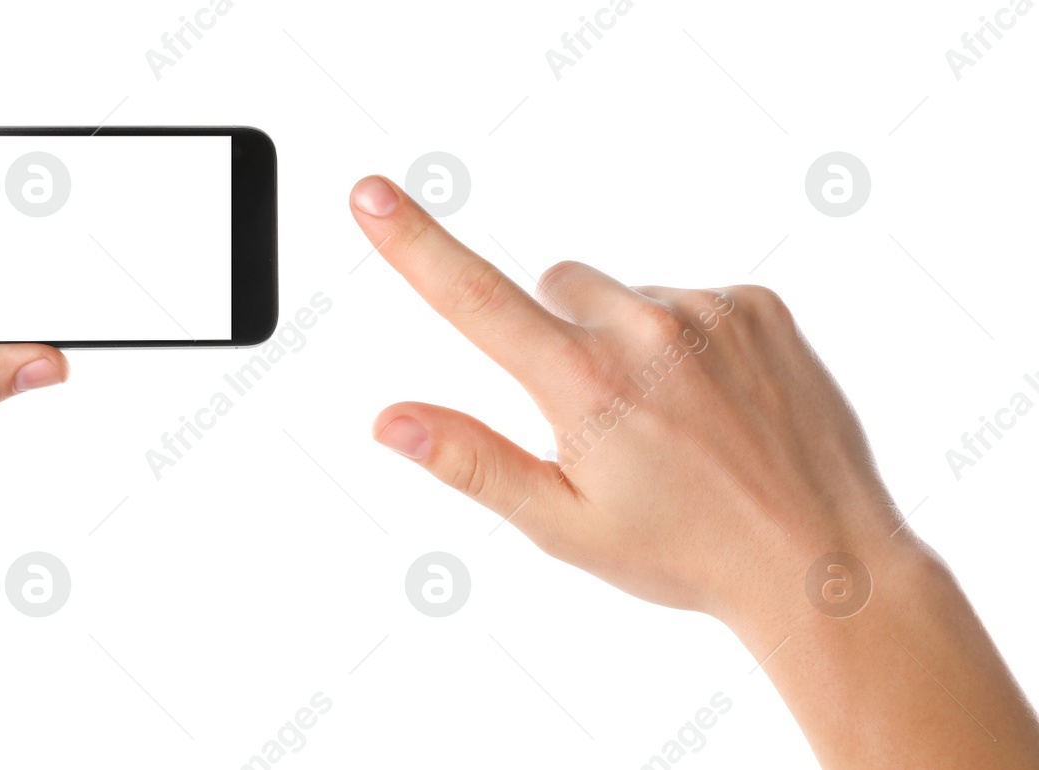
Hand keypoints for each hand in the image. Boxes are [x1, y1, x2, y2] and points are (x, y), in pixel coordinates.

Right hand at [350, 174, 897, 623]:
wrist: (819, 558)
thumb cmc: (683, 551)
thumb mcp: (562, 524)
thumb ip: (471, 461)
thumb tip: (389, 421)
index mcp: (585, 386)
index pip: (475, 299)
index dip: (413, 243)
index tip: (370, 193)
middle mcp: (645, 330)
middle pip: (555, 286)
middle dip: (557, 335)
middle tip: (601, 417)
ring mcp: (708, 309)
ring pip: (622, 294)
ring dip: (626, 339)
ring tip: (671, 419)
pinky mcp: (757, 303)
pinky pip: (686, 297)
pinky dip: (684, 338)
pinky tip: (714, 400)